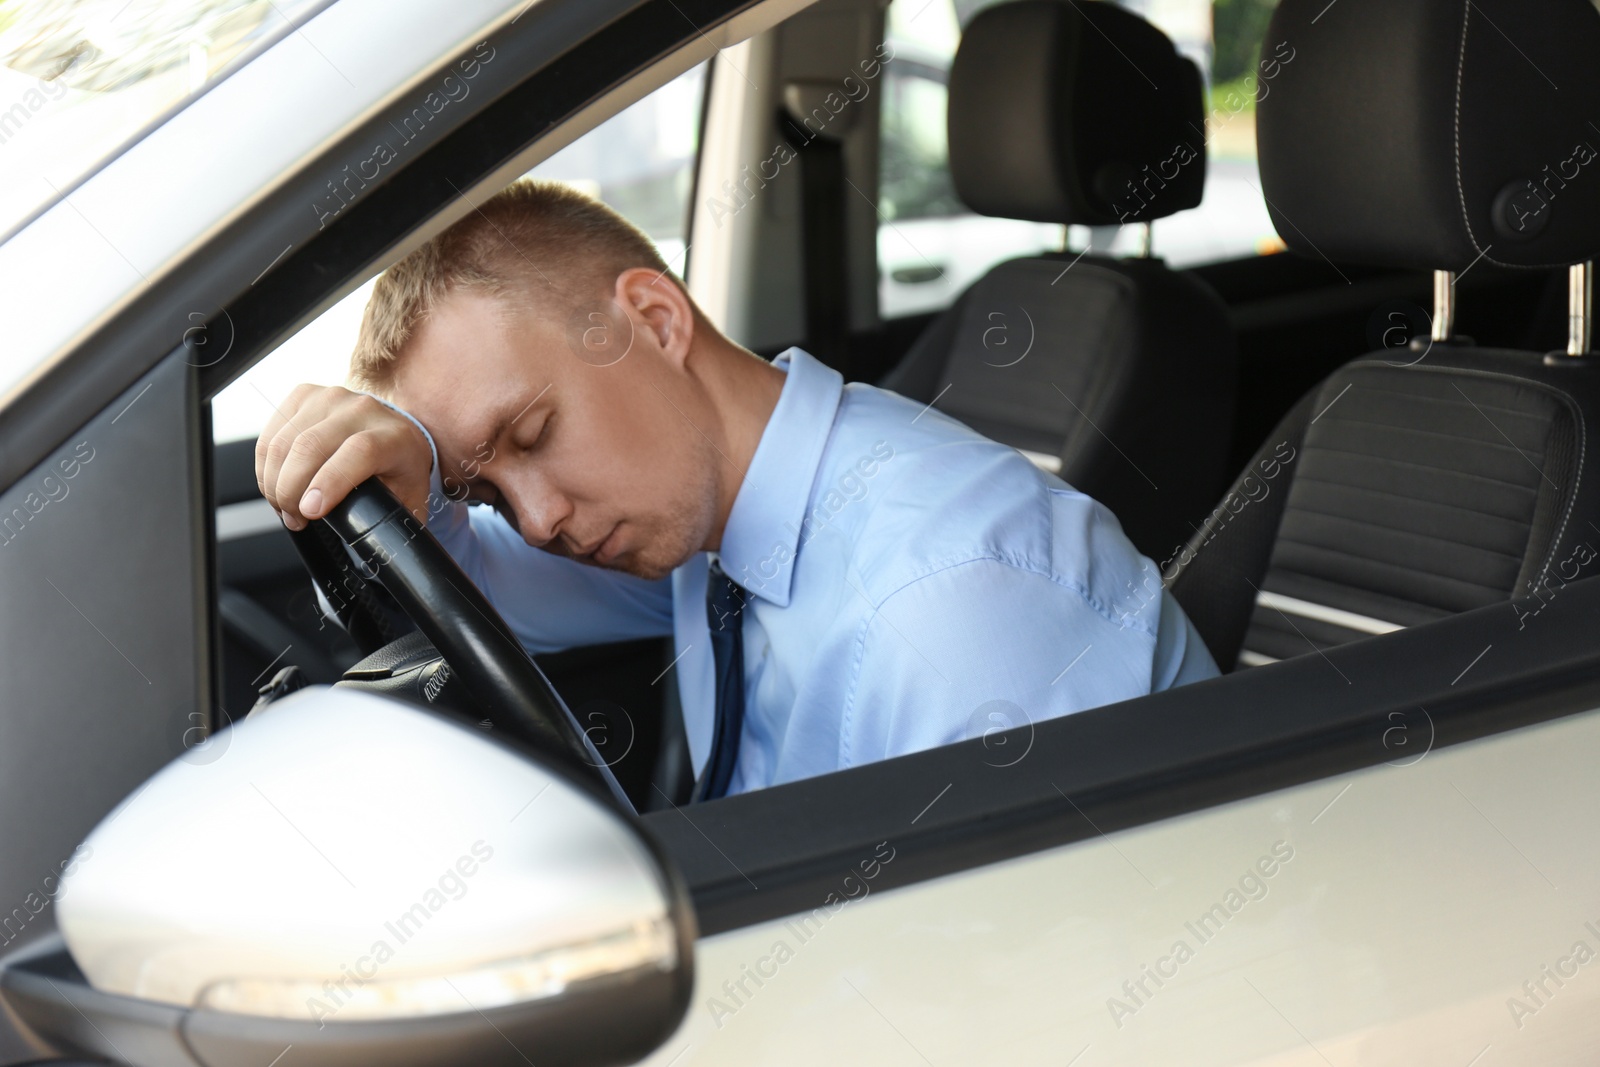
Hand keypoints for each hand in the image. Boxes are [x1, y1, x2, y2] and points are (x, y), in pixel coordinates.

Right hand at [255, 385, 432, 530]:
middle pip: (311, 446)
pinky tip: (276, 486)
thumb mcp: (407, 499)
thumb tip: (380, 547)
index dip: (329, 482)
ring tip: (285, 508)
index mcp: (394, 436)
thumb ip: (395, 520)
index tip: (310, 512)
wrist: (393, 432)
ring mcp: (331, 398)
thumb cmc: (399, 471)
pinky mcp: (304, 396)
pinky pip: (271, 435)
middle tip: (294, 519)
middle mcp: (362, 410)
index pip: (359, 452)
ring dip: (274, 482)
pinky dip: (265, 467)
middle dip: (291, 491)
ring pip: (284, 442)